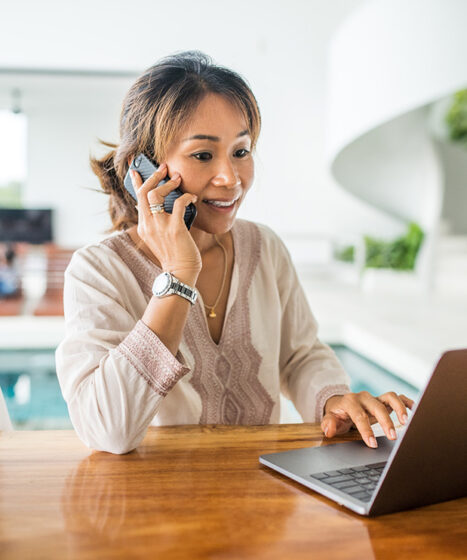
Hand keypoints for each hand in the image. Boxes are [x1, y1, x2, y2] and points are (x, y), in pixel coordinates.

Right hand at [131, 163, 201, 279]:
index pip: (137, 200)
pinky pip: (179, 203)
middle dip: (153, 176)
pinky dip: (187, 196)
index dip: (137, 183)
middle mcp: (148, 225)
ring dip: (167, 184)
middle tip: (164, 168)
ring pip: (155, 195)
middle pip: (143, 193)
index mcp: (143, 227)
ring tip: (178, 179)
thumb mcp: (159, 238)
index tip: (136, 170)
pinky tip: (193, 197)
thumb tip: (164, 204)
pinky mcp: (175, 228)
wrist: (181, 272)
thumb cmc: (175, 255)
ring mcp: (160, 227)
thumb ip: (157, 222)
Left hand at [321, 391, 414, 447]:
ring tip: (406, 422)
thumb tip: (329, 431)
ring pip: (390, 397)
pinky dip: (406, 402)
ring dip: (399, 408)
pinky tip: (414, 409)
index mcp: (350, 402)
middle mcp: (364, 398)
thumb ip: (328, 424)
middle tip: (392, 437)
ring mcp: (375, 398)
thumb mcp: (330, 419)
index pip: (359, 416)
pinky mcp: (383, 400)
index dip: (366, 430)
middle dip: (385, 421)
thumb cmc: (337, 414)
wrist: (340, 404)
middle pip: (377, 406)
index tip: (373, 444)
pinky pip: (397, 397)